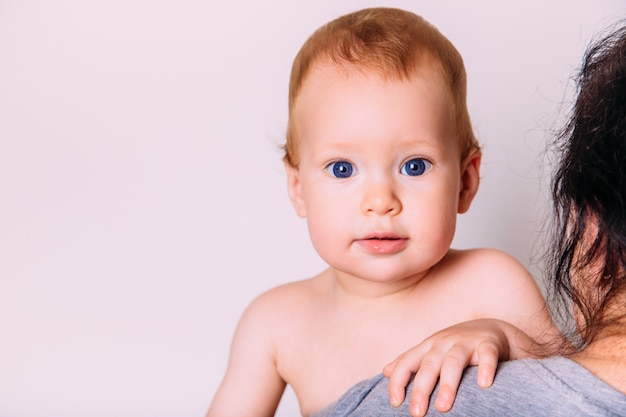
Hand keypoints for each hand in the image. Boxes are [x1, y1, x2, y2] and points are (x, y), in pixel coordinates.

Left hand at [383, 319, 533, 416]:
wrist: (492, 329)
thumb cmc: (456, 346)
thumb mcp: (431, 351)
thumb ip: (410, 361)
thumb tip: (385, 371)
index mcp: (428, 346)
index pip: (407, 362)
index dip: (398, 381)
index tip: (395, 403)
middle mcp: (444, 342)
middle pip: (429, 364)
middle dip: (421, 388)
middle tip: (417, 412)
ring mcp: (466, 342)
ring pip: (453, 361)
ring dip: (447, 384)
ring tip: (443, 407)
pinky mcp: (488, 344)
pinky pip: (487, 355)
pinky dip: (486, 368)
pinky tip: (484, 385)